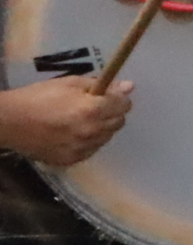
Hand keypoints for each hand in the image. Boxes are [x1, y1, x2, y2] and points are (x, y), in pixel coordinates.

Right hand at [0, 75, 132, 165]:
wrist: (9, 122)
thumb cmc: (38, 97)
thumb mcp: (69, 84)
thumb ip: (102, 86)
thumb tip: (129, 87)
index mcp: (93, 110)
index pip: (124, 106)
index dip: (118, 99)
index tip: (108, 96)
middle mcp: (91, 132)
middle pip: (118, 123)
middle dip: (111, 113)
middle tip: (93, 108)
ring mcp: (82, 149)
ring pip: (106, 138)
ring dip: (100, 128)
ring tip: (78, 121)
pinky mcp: (71, 160)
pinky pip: (91, 150)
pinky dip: (87, 142)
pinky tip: (71, 134)